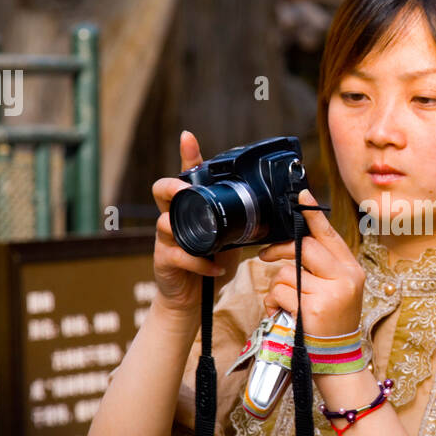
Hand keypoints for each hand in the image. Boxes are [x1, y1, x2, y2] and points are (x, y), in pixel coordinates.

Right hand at [150, 131, 240, 313]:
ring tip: (204, 237)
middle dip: (172, 186)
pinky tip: (215, 268)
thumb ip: (241, 222)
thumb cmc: (210, 262)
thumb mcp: (231, 239)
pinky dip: (200, 263)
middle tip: (185, 190)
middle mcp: (174, 217)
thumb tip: (274, 210)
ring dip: (184, 228)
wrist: (193, 297)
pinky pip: (180, 256)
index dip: (187, 156)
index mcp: (191, 207)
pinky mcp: (164, 260)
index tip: (188, 138)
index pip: (187, 176)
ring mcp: (166, 238)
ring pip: (164, 222)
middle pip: (161, 190)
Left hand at [258, 189, 365, 337]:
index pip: (331, 236)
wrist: (337, 361)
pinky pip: (280, 293)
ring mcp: (330, 294)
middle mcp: (345, 279)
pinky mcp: (312, 310)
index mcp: (352, 271)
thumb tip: (297, 242)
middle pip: (305, 248)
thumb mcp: (337, 291)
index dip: (314, 216)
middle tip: (266, 256)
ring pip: (287, 272)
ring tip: (284, 303)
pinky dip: (274, 302)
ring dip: (277, 287)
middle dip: (280, 250)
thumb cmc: (331, 323)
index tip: (302, 196)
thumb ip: (323, 267)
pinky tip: (282, 313)